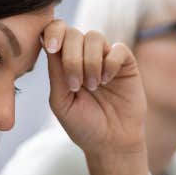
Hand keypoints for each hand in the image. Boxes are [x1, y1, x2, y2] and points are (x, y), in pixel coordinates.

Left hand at [41, 19, 148, 166]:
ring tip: (93, 86)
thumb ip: (55, 73)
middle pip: (74, 33)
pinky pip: (118, 49)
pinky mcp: (126, 64)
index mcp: (64, 62)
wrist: (111, 143)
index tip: (52, 48)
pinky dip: (110, 63)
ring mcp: (106, 58)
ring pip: (95, 37)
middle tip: (76, 86)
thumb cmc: (83, 125)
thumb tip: (49, 43)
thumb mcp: (61, 101)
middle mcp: (85, 56)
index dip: (53, 32)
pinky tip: (107, 81)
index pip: (56, 31)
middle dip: (72, 58)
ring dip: (91, 62)